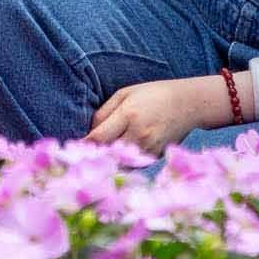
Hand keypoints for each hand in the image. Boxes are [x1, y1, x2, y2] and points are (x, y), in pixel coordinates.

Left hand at [87, 75, 227, 150]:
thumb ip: (104, 113)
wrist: (188, 104)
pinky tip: (116, 157)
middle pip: (107, 154)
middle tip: (77, 159)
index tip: (69, 151)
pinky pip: (132, 164)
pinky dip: (122, 162)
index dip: (82, 146)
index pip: (98, 138)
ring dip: (107, 162)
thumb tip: (88, 134)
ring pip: (119, 163)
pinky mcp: (155, 157)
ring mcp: (149, 148)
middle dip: (93, 156)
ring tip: (94, 160)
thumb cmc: (152, 94)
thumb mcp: (125, 94)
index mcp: (129, 115)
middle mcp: (139, 134)